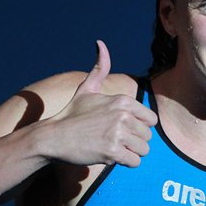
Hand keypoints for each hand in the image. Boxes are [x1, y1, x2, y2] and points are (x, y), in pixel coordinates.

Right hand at [43, 40, 156, 166]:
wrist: (53, 136)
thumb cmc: (72, 114)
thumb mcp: (87, 88)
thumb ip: (99, 68)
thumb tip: (100, 43)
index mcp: (123, 101)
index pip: (151, 120)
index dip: (138, 127)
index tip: (121, 128)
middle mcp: (123, 115)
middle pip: (148, 137)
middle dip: (133, 142)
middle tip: (113, 139)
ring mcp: (118, 133)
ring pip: (144, 150)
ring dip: (130, 153)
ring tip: (112, 147)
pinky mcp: (112, 151)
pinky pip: (135, 162)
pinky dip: (125, 163)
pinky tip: (110, 156)